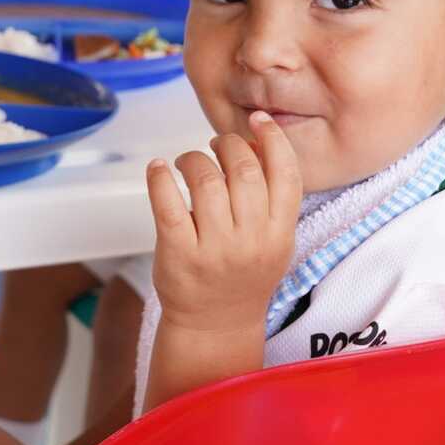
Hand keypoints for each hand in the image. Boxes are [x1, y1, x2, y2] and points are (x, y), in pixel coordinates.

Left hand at [147, 111, 302, 335]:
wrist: (215, 324)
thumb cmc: (242, 275)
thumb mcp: (273, 242)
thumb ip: (271, 198)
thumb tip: (256, 140)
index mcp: (279, 234)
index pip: (286, 175)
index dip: (274, 139)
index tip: (259, 120)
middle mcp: (251, 241)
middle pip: (244, 170)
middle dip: (228, 145)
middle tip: (216, 145)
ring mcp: (214, 249)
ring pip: (206, 181)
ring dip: (194, 158)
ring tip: (189, 162)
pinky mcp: (179, 254)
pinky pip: (168, 204)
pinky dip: (160, 178)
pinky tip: (158, 169)